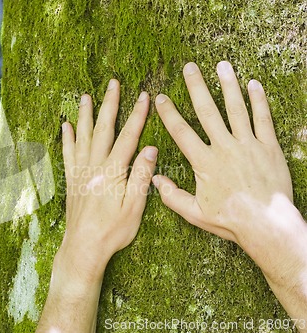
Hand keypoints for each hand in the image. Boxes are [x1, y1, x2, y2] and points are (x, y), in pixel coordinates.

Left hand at [59, 79, 157, 281]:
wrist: (83, 247)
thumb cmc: (112, 231)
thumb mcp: (134, 207)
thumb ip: (142, 176)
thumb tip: (150, 148)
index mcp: (113, 171)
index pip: (128, 136)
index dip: (137, 115)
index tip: (144, 96)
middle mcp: (94, 166)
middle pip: (103, 129)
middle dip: (110, 104)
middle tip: (113, 84)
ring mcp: (80, 172)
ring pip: (82, 136)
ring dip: (85, 115)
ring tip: (86, 96)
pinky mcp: (71, 181)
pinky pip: (67, 153)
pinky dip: (66, 138)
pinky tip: (65, 126)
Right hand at [153, 61, 292, 246]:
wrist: (268, 225)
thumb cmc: (230, 221)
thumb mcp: (194, 213)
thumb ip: (172, 196)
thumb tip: (154, 179)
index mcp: (204, 163)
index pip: (181, 132)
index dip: (168, 113)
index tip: (160, 98)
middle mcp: (225, 148)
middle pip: (207, 111)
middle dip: (196, 87)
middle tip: (189, 67)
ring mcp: (248, 145)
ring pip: (236, 109)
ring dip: (228, 85)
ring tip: (221, 65)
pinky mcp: (269, 147)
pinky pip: (263, 119)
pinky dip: (259, 100)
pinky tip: (253, 84)